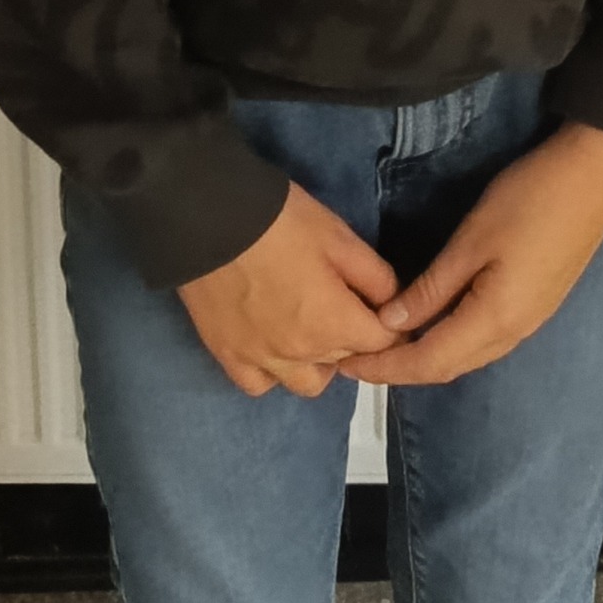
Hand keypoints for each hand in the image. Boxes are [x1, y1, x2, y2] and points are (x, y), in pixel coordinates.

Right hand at [178, 180, 408, 398]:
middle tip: (345, 303)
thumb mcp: (340, 236)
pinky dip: (273, 371)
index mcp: (334, 324)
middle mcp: (301, 354)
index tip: (383, 306)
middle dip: (355, 336)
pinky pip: (260, 384)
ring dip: (319, 361)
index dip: (390, 324)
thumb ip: (375, 276)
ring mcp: (262, 360)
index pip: (382, 343)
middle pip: (346, 360)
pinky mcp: (228, 356)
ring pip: (307, 382)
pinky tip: (273, 345)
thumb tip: (393, 303)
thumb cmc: (281, 221)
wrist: (209, 219)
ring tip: (312, 329)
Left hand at [339, 122, 602, 388]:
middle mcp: (514, 332)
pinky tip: (434, 325)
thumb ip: (431, 288)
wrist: (595, 175)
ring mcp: (531, 320)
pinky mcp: (538, 303)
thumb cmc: (530, 200)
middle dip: (401, 369)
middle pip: (448, 366)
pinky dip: (452, 342)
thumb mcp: (472, 239)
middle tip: (357, 357)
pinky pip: (485, 340)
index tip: (346, 365)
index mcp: (494, 320)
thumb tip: (391, 322)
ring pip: (468, 355)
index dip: (386, 368)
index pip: (428, 361)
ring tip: (388, 345)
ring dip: (427, 357)